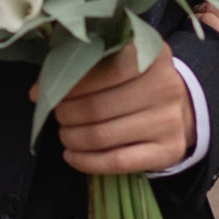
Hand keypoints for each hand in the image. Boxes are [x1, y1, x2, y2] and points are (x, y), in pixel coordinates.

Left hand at [53, 42, 196, 176]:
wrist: (179, 108)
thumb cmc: (136, 81)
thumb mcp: (117, 61)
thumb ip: (81, 67)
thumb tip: (38, 91)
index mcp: (151, 56)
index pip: (101, 70)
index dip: (68, 84)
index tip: (46, 93)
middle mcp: (165, 87)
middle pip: (97, 107)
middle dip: (66, 114)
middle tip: (58, 116)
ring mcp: (168, 121)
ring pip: (103, 136)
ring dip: (72, 138)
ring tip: (65, 134)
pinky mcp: (167, 151)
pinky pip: (118, 162)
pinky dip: (87, 162)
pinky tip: (72, 156)